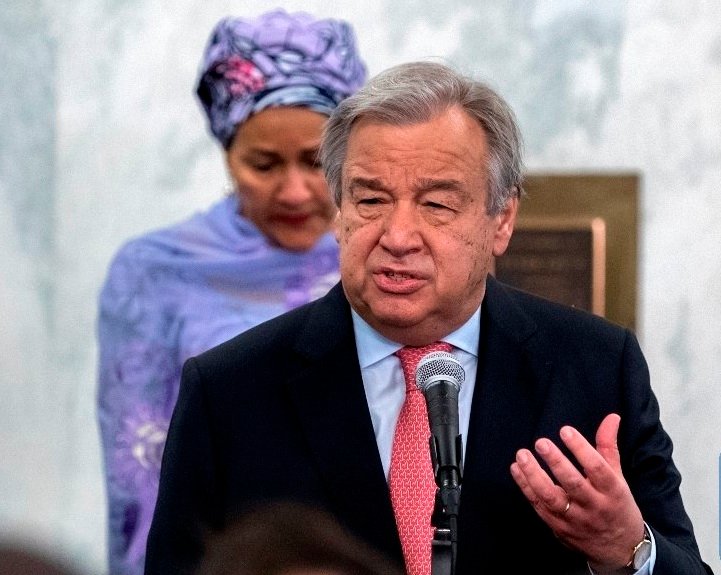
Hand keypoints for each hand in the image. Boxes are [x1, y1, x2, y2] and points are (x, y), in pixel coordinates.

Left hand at [510, 413, 644, 572]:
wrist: (619, 549)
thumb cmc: (617, 506)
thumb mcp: (618, 477)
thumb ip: (608, 446)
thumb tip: (611, 418)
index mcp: (612, 491)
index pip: (597, 468)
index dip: (581, 449)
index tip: (565, 431)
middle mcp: (593, 506)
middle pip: (573, 484)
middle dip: (556, 462)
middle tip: (541, 442)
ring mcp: (574, 519)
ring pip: (552, 498)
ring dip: (534, 476)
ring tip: (522, 455)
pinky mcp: (558, 526)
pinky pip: (539, 506)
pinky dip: (525, 488)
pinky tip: (517, 469)